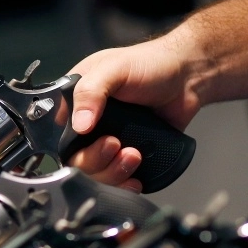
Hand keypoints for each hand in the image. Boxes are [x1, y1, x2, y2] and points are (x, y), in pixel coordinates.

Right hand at [65, 38, 201, 192]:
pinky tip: (134, 178)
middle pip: (77, 160)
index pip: (59, 135)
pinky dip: (123, 184)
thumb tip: (79, 125)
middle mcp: (88, 125)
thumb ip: (91, 92)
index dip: (73, 146)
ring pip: (96, 173)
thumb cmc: (150, 64)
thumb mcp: (114, 68)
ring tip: (134, 156)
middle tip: (117, 145)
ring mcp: (107, 141)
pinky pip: (117, 178)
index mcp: (76, 103)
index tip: (101, 139)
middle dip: (97, 161)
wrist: (188, 78)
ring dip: (113, 172)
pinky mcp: (127, 154)